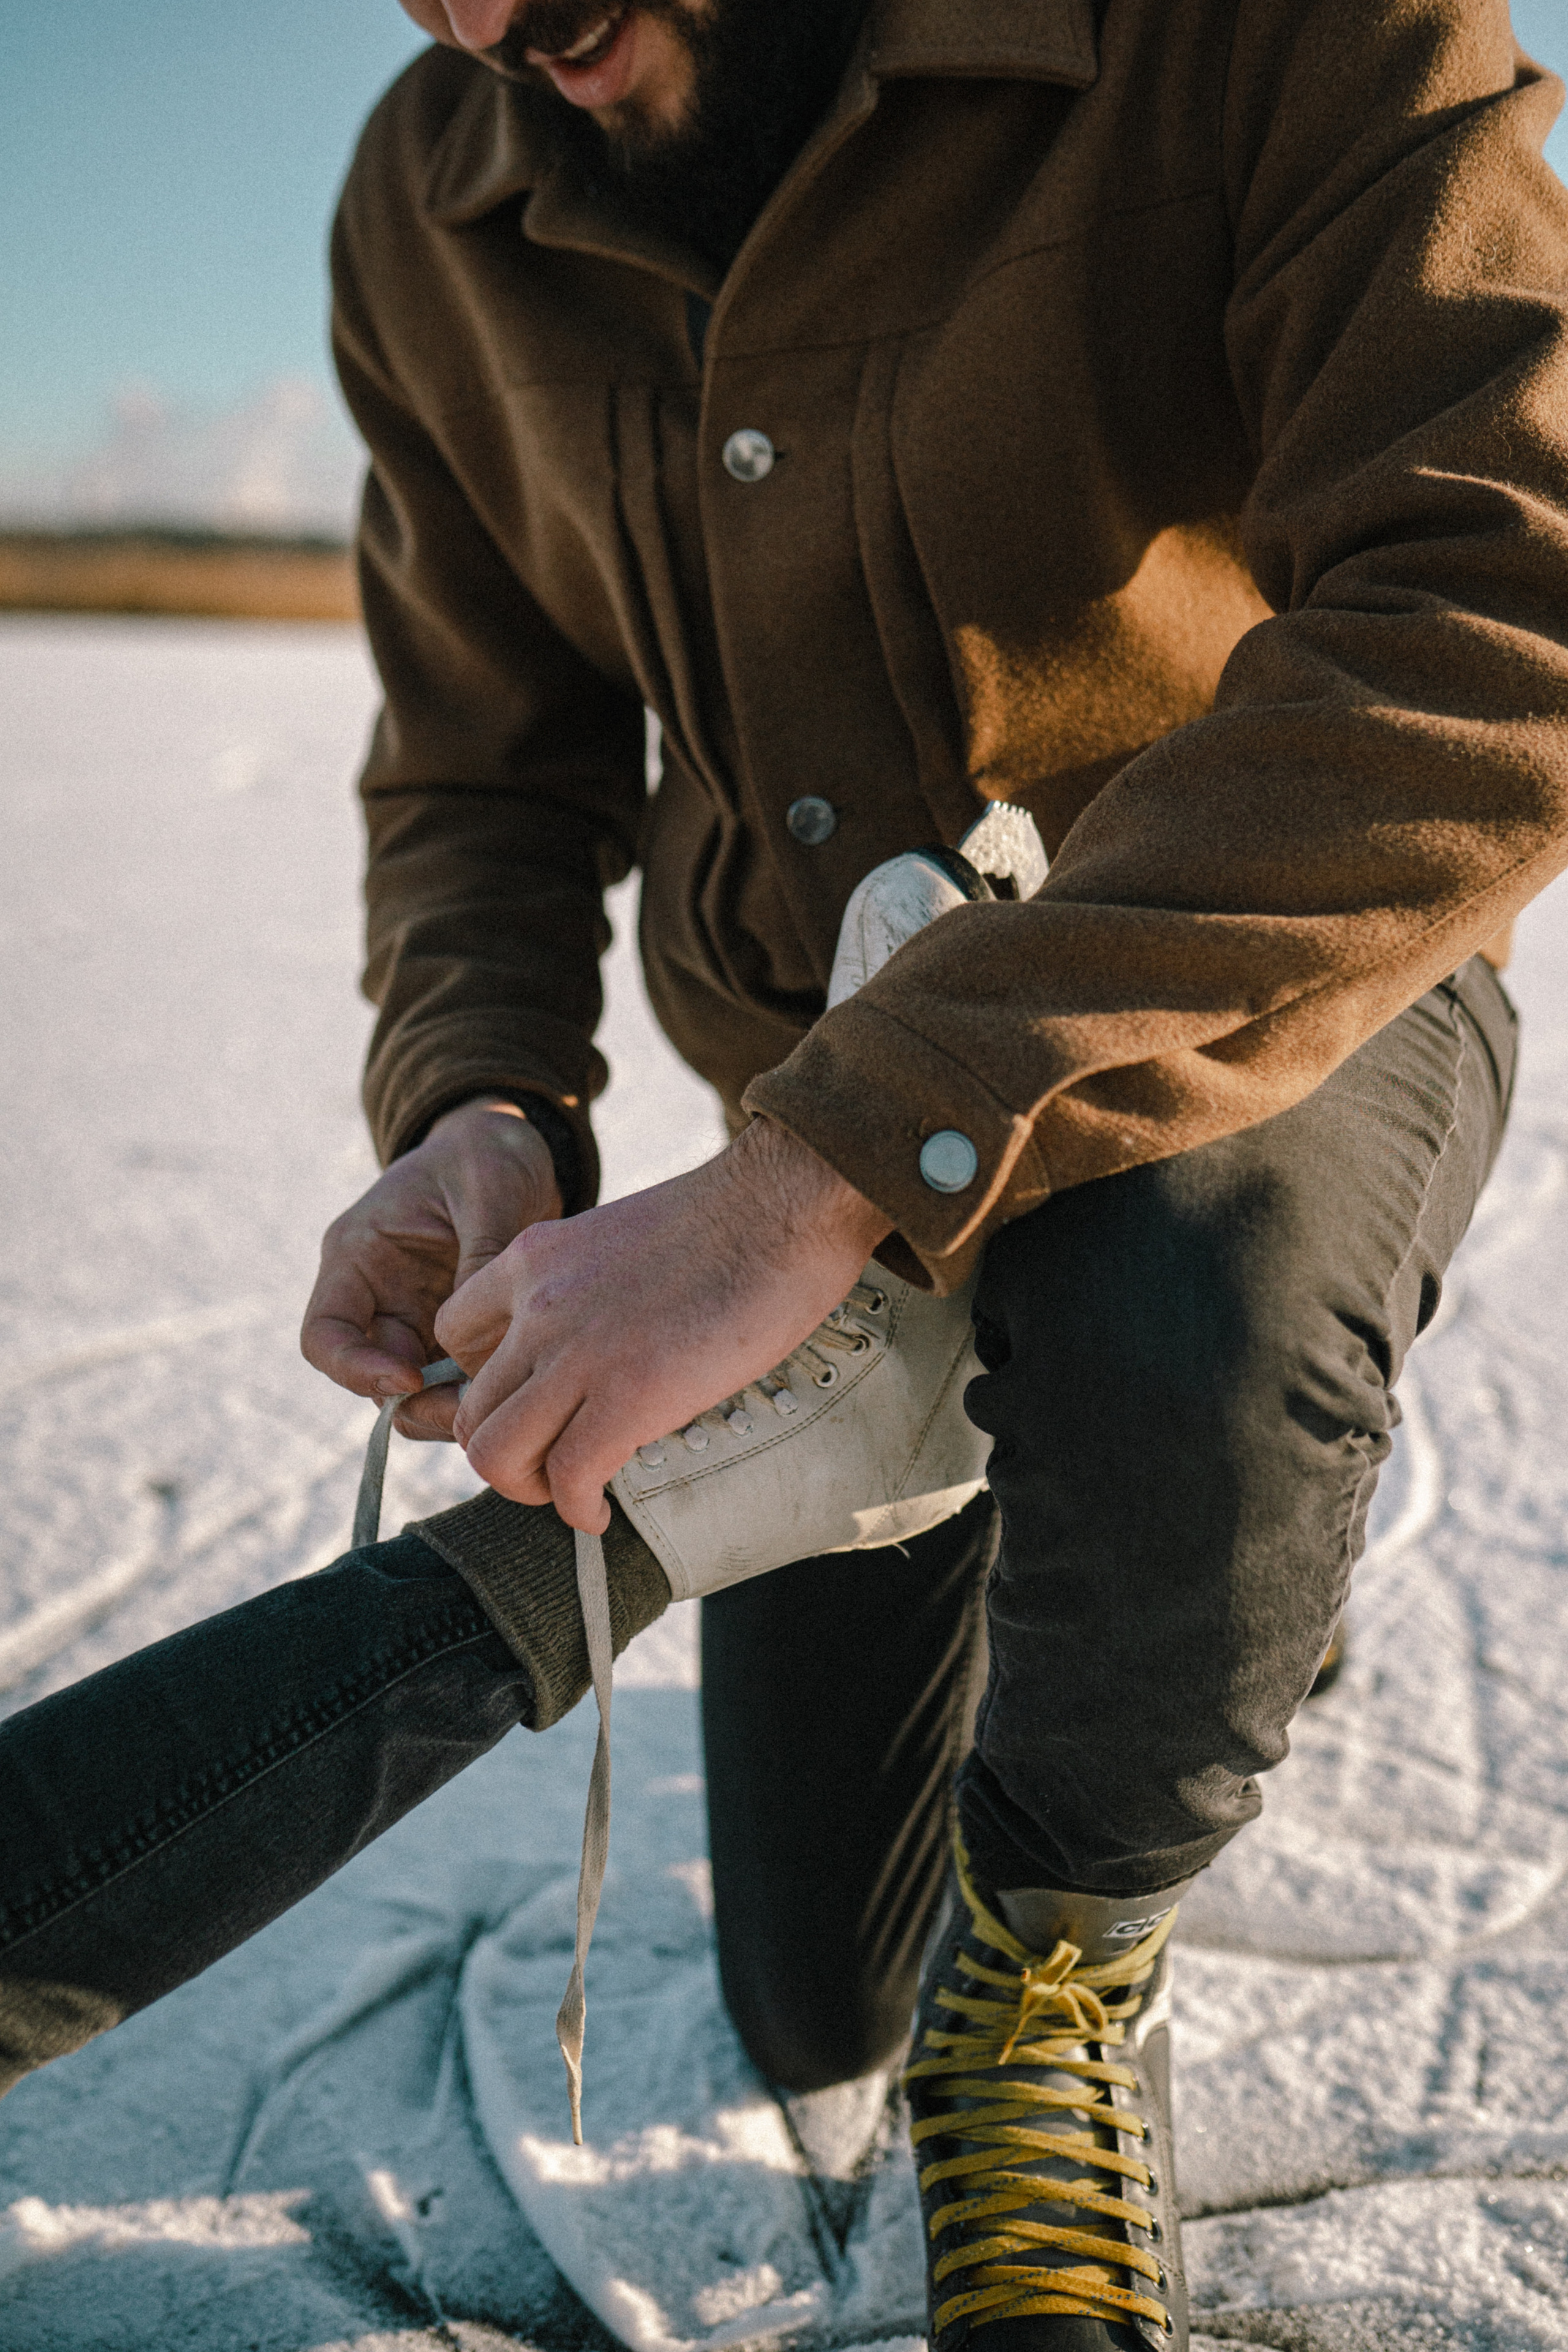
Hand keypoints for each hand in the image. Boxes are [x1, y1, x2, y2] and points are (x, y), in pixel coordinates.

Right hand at [300, 1098, 562, 1439]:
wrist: (514, 1151)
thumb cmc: (489, 1154)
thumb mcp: (489, 1187)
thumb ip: (480, 1254)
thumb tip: (475, 1334)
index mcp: (358, 1255)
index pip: (325, 1335)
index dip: (354, 1370)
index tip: (410, 1379)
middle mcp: (376, 1298)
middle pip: (372, 1379)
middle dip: (417, 1404)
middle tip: (472, 1410)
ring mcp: (413, 1321)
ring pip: (413, 1394)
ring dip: (449, 1408)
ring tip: (500, 1401)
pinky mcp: (452, 1335)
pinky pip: (452, 1385)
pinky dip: (477, 1396)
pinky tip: (517, 1389)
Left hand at [436, 1118, 892, 1530]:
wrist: (783, 1203)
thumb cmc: (729, 1222)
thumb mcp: (617, 1240)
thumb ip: (584, 1291)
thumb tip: (596, 1348)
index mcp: (531, 1259)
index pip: (453, 1337)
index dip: (484, 1386)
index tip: (531, 1406)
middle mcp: (536, 1305)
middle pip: (467, 1410)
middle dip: (504, 1453)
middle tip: (551, 1465)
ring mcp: (576, 1352)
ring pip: (494, 1454)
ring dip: (527, 1490)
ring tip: (570, 1493)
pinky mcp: (627, 1395)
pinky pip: (568, 1478)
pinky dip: (578, 1512)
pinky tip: (602, 1513)